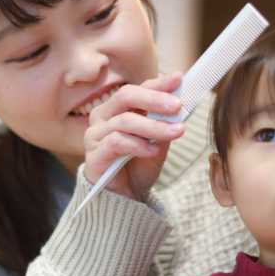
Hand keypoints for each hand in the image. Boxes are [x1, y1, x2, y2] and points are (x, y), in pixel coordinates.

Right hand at [83, 72, 184, 201]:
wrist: (126, 196)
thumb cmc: (139, 164)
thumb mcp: (158, 139)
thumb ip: (164, 121)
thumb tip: (180, 102)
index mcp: (116, 108)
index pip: (137, 89)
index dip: (158, 83)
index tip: (179, 79)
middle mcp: (101, 117)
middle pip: (125, 96)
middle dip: (154, 99)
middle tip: (177, 106)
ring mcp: (94, 136)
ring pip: (124, 121)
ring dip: (153, 126)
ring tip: (176, 132)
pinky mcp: (93, 157)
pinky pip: (116, 143)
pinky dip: (138, 145)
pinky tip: (154, 150)